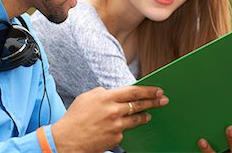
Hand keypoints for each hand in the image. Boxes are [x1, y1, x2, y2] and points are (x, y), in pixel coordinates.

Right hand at [51, 86, 168, 152]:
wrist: (67, 140)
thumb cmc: (75, 117)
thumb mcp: (87, 97)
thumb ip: (103, 93)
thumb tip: (115, 93)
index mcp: (107, 97)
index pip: (134, 91)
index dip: (148, 90)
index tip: (158, 90)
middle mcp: (114, 111)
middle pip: (140, 105)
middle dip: (154, 102)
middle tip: (164, 100)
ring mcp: (116, 126)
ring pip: (136, 119)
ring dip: (145, 116)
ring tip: (149, 115)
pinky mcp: (116, 139)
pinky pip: (124, 131)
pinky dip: (124, 129)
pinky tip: (120, 128)